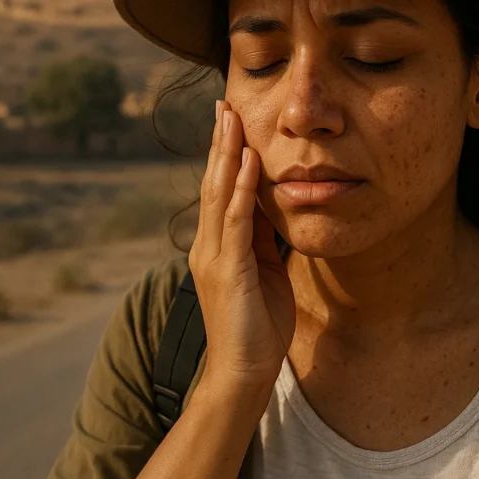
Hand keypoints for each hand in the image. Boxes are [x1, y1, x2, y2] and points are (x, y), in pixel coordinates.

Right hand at [188, 100, 295, 390]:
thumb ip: (262, 240)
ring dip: (228, 154)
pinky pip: (236, 221)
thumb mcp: (264, 273)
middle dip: (220, 142)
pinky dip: (243, 189)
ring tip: (232, 119)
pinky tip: (250, 162)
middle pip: (213, 182)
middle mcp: (208, 245)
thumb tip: (270, 208)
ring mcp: (215, 256)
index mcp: (217, 246)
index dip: (226, 154)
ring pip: (220, 194)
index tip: (231, 121)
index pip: (220, 190)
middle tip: (224, 105)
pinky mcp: (228, 270)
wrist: (243, 372)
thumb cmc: (258, 327)